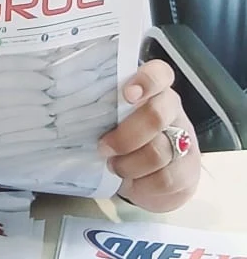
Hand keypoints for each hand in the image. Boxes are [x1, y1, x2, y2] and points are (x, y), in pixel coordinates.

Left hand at [99, 59, 199, 212]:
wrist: (149, 175)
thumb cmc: (123, 134)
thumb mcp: (112, 115)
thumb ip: (103, 104)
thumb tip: (71, 102)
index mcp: (154, 90)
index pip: (160, 73)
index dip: (146, 81)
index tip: (126, 94)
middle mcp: (172, 111)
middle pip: (156, 116)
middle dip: (125, 136)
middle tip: (103, 147)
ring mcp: (185, 141)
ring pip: (159, 152)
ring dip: (129, 164)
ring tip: (114, 166)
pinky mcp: (188, 172)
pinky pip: (166, 180)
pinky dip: (142, 185)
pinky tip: (132, 182)